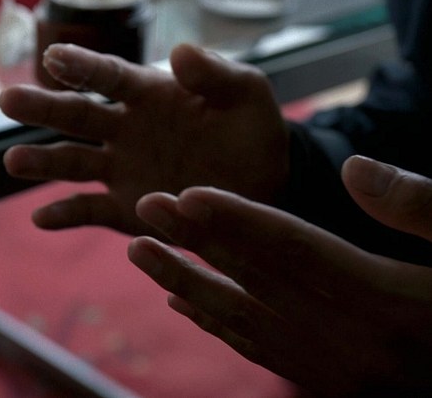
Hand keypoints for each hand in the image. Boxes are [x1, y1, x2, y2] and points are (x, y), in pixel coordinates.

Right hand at [0, 43, 288, 235]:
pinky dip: (66, 215)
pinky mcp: (126, 209)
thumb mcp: (247, 96)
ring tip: (12, 160)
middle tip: (8, 100)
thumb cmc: (252, 131)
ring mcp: (121, 171)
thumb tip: (180, 51)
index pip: (110, 77)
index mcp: (149, 95)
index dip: (84, 67)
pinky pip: (90, 211)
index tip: (54, 58)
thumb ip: (217, 73)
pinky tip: (41, 220)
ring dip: (43, 162)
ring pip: (74, 163)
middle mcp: (124, 130)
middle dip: (43, 108)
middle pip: (77, 117)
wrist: (265, 186)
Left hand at [129, 155, 431, 394]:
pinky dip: (217, 325)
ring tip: (140, 252)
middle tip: (143, 207)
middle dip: (195, 242)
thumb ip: (423, 208)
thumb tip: (356, 168)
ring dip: (186, 284)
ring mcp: (340, 372)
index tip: (185, 194)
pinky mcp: (335, 386)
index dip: (236, 220)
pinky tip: (183, 305)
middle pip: (257, 281)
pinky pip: (260, 353)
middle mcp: (355, 341)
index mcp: (391, 299)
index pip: (295, 250)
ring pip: (245, 322)